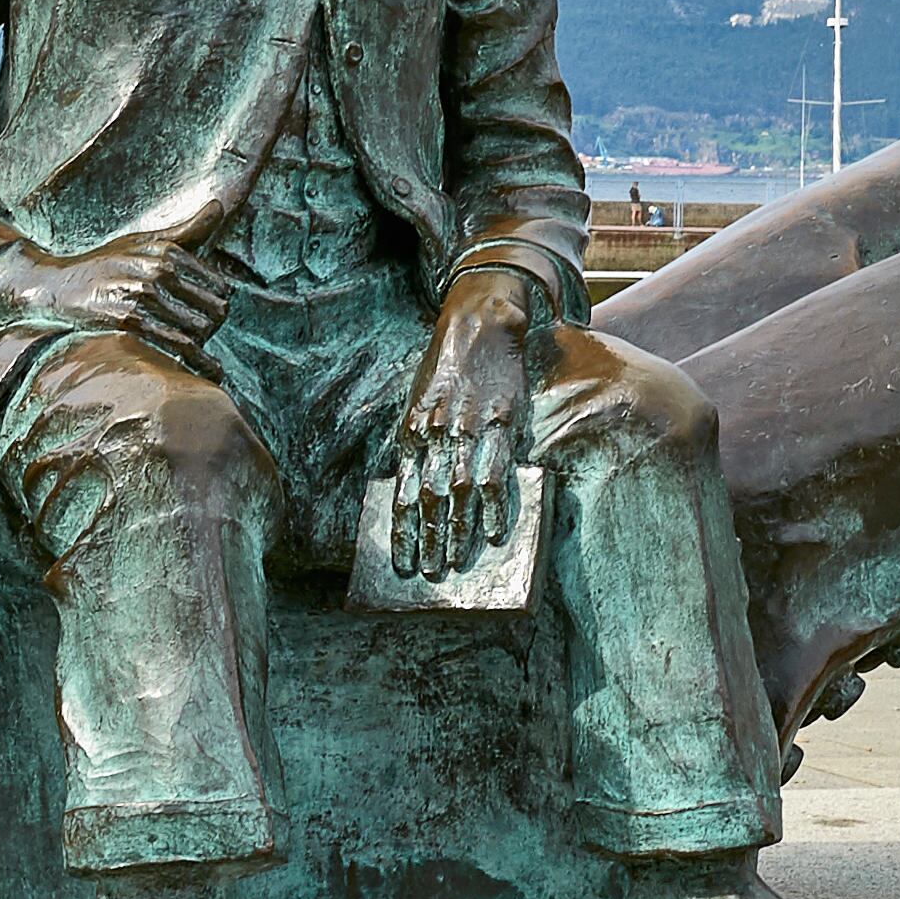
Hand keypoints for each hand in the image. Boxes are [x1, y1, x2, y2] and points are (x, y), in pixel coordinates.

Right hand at [0, 231, 234, 361]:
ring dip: (203, 350)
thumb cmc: (105, 264)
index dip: (218, 305)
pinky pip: (174, 347)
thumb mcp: (143, 242)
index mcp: (167, 251)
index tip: (207, 316)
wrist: (56, 285)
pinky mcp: (128, 321)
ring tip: (199, 359)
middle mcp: (158, 271)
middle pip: (213, 312)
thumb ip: (187, 230)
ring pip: (198, 332)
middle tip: (201, 339)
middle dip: (212, 329)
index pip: (220, 287)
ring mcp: (143, 296)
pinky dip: (192, 361)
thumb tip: (218, 205)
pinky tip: (196, 369)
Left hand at [392, 270, 540, 579]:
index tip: (401, 562)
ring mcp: (466, 429)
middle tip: (430, 574)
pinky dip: (493, 507)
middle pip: (429, 500)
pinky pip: (495, 473)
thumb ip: (419, 440)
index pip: (404, 492)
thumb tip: (415, 484)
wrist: (478, 324)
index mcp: (412, 430)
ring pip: (459, 493)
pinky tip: (491, 533)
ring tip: (455, 564)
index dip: (402, 531)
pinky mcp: (498, 422)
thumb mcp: (420, 401)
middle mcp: (435, 433)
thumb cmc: (448, 366)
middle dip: (428, 541)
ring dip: (457, 533)